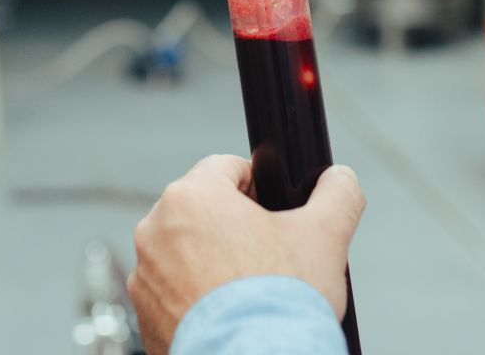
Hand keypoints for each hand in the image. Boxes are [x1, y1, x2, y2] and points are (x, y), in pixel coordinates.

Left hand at [127, 154, 364, 354]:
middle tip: (267, 255)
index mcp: (191, 197)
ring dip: (212, 261)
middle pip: (202, 210)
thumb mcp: (325, 237)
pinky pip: (172, 293)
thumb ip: (337, 194)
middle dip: (233, 226)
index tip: (273, 213)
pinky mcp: (144, 318)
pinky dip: (196, 299)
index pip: (226, 167)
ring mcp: (144, 278)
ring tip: (248, 291)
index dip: (257, 185)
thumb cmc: (280, 304)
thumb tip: (340, 179)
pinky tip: (228, 316)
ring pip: (185, 251)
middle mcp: (155, 230)